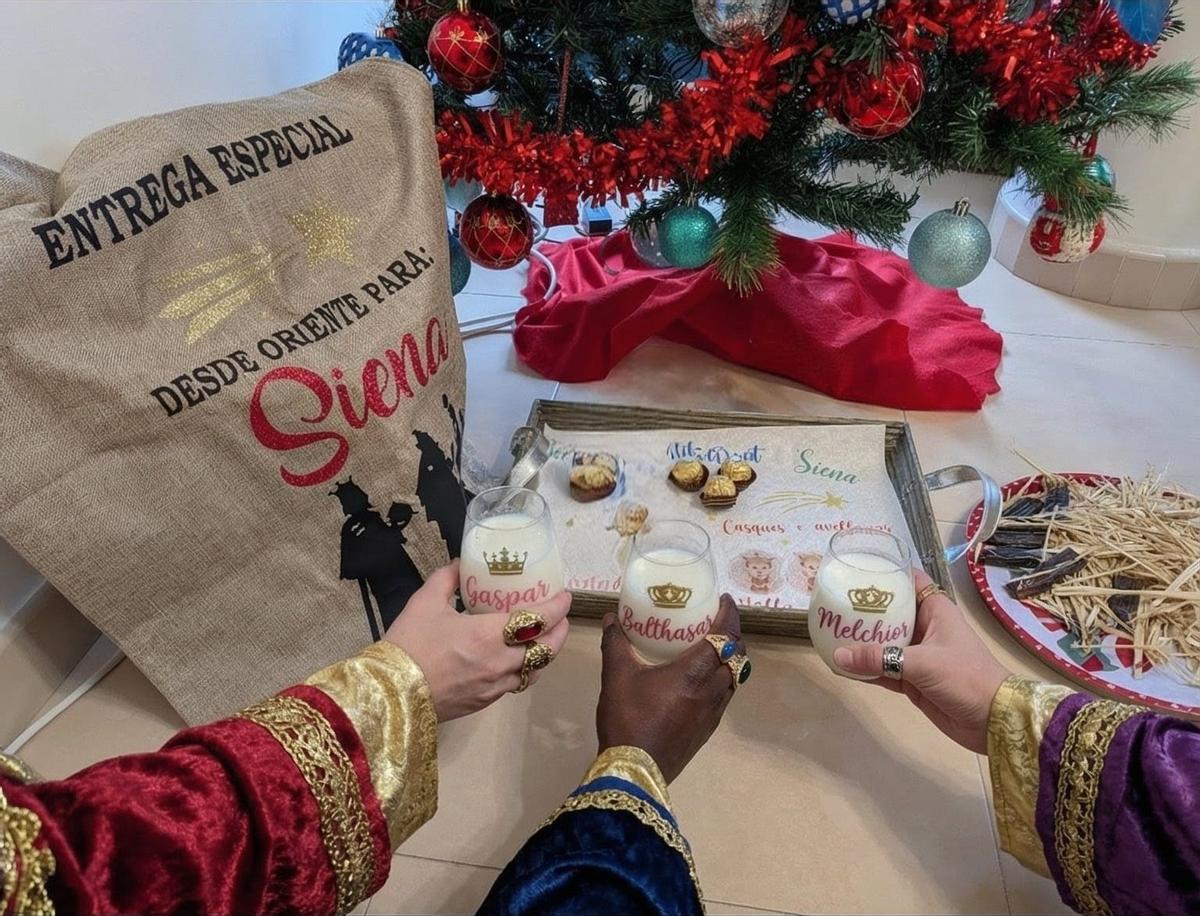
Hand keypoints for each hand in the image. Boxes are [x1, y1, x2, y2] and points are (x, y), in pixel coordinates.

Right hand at [385, 561, 570, 721]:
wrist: (390, 694)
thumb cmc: (408, 644)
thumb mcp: (425, 602)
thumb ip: (447, 579)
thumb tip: (460, 564)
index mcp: (489, 634)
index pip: (539, 619)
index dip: (557, 607)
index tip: (564, 596)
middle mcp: (501, 662)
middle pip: (548, 649)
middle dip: (560, 631)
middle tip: (559, 617)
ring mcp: (495, 686)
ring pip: (536, 670)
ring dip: (546, 653)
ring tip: (544, 638)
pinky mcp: (485, 702)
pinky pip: (516, 684)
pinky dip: (526, 670)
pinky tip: (517, 661)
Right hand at [596, 594, 743, 782]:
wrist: (634, 770)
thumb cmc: (628, 718)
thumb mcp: (616, 676)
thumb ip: (616, 643)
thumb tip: (611, 618)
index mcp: (695, 671)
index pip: (725, 636)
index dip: (730, 615)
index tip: (724, 600)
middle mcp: (712, 689)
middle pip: (737, 656)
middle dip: (732, 634)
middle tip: (716, 621)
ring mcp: (713, 712)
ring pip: (734, 678)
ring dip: (730, 659)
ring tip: (712, 647)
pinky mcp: (708, 729)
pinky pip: (724, 696)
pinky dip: (721, 680)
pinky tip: (700, 680)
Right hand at [832, 569, 1010, 753]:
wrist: (993, 720)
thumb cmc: (965, 677)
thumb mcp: (922, 663)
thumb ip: (879, 659)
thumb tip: (838, 657)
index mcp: (935, 611)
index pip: (909, 582)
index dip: (887, 573)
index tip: (857, 569)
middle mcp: (925, 629)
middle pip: (890, 612)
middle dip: (864, 609)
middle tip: (832, 603)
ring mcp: (918, 656)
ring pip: (883, 643)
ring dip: (861, 642)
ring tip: (829, 633)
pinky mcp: (913, 681)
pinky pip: (883, 670)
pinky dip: (866, 669)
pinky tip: (843, 667)